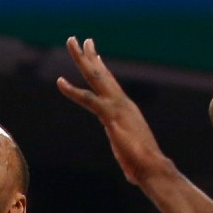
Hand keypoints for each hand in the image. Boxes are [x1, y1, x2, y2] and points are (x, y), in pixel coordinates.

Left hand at [56, 37, 168, 184]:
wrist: (153, 168)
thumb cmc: (144, 167)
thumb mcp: (132, 156)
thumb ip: (128, 158)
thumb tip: (132, 173)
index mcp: (125, 110)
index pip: (109, 85)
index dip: (99, 69)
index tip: (92, 56)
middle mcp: (122, 103)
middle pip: (101, 74)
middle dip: (89, 56)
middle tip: (78, 39)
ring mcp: (117, 107)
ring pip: (95, 77)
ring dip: (82, 59)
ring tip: (71, 41)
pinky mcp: (111, 116)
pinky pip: (88, 99)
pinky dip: (73, 91)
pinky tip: (60, 82)